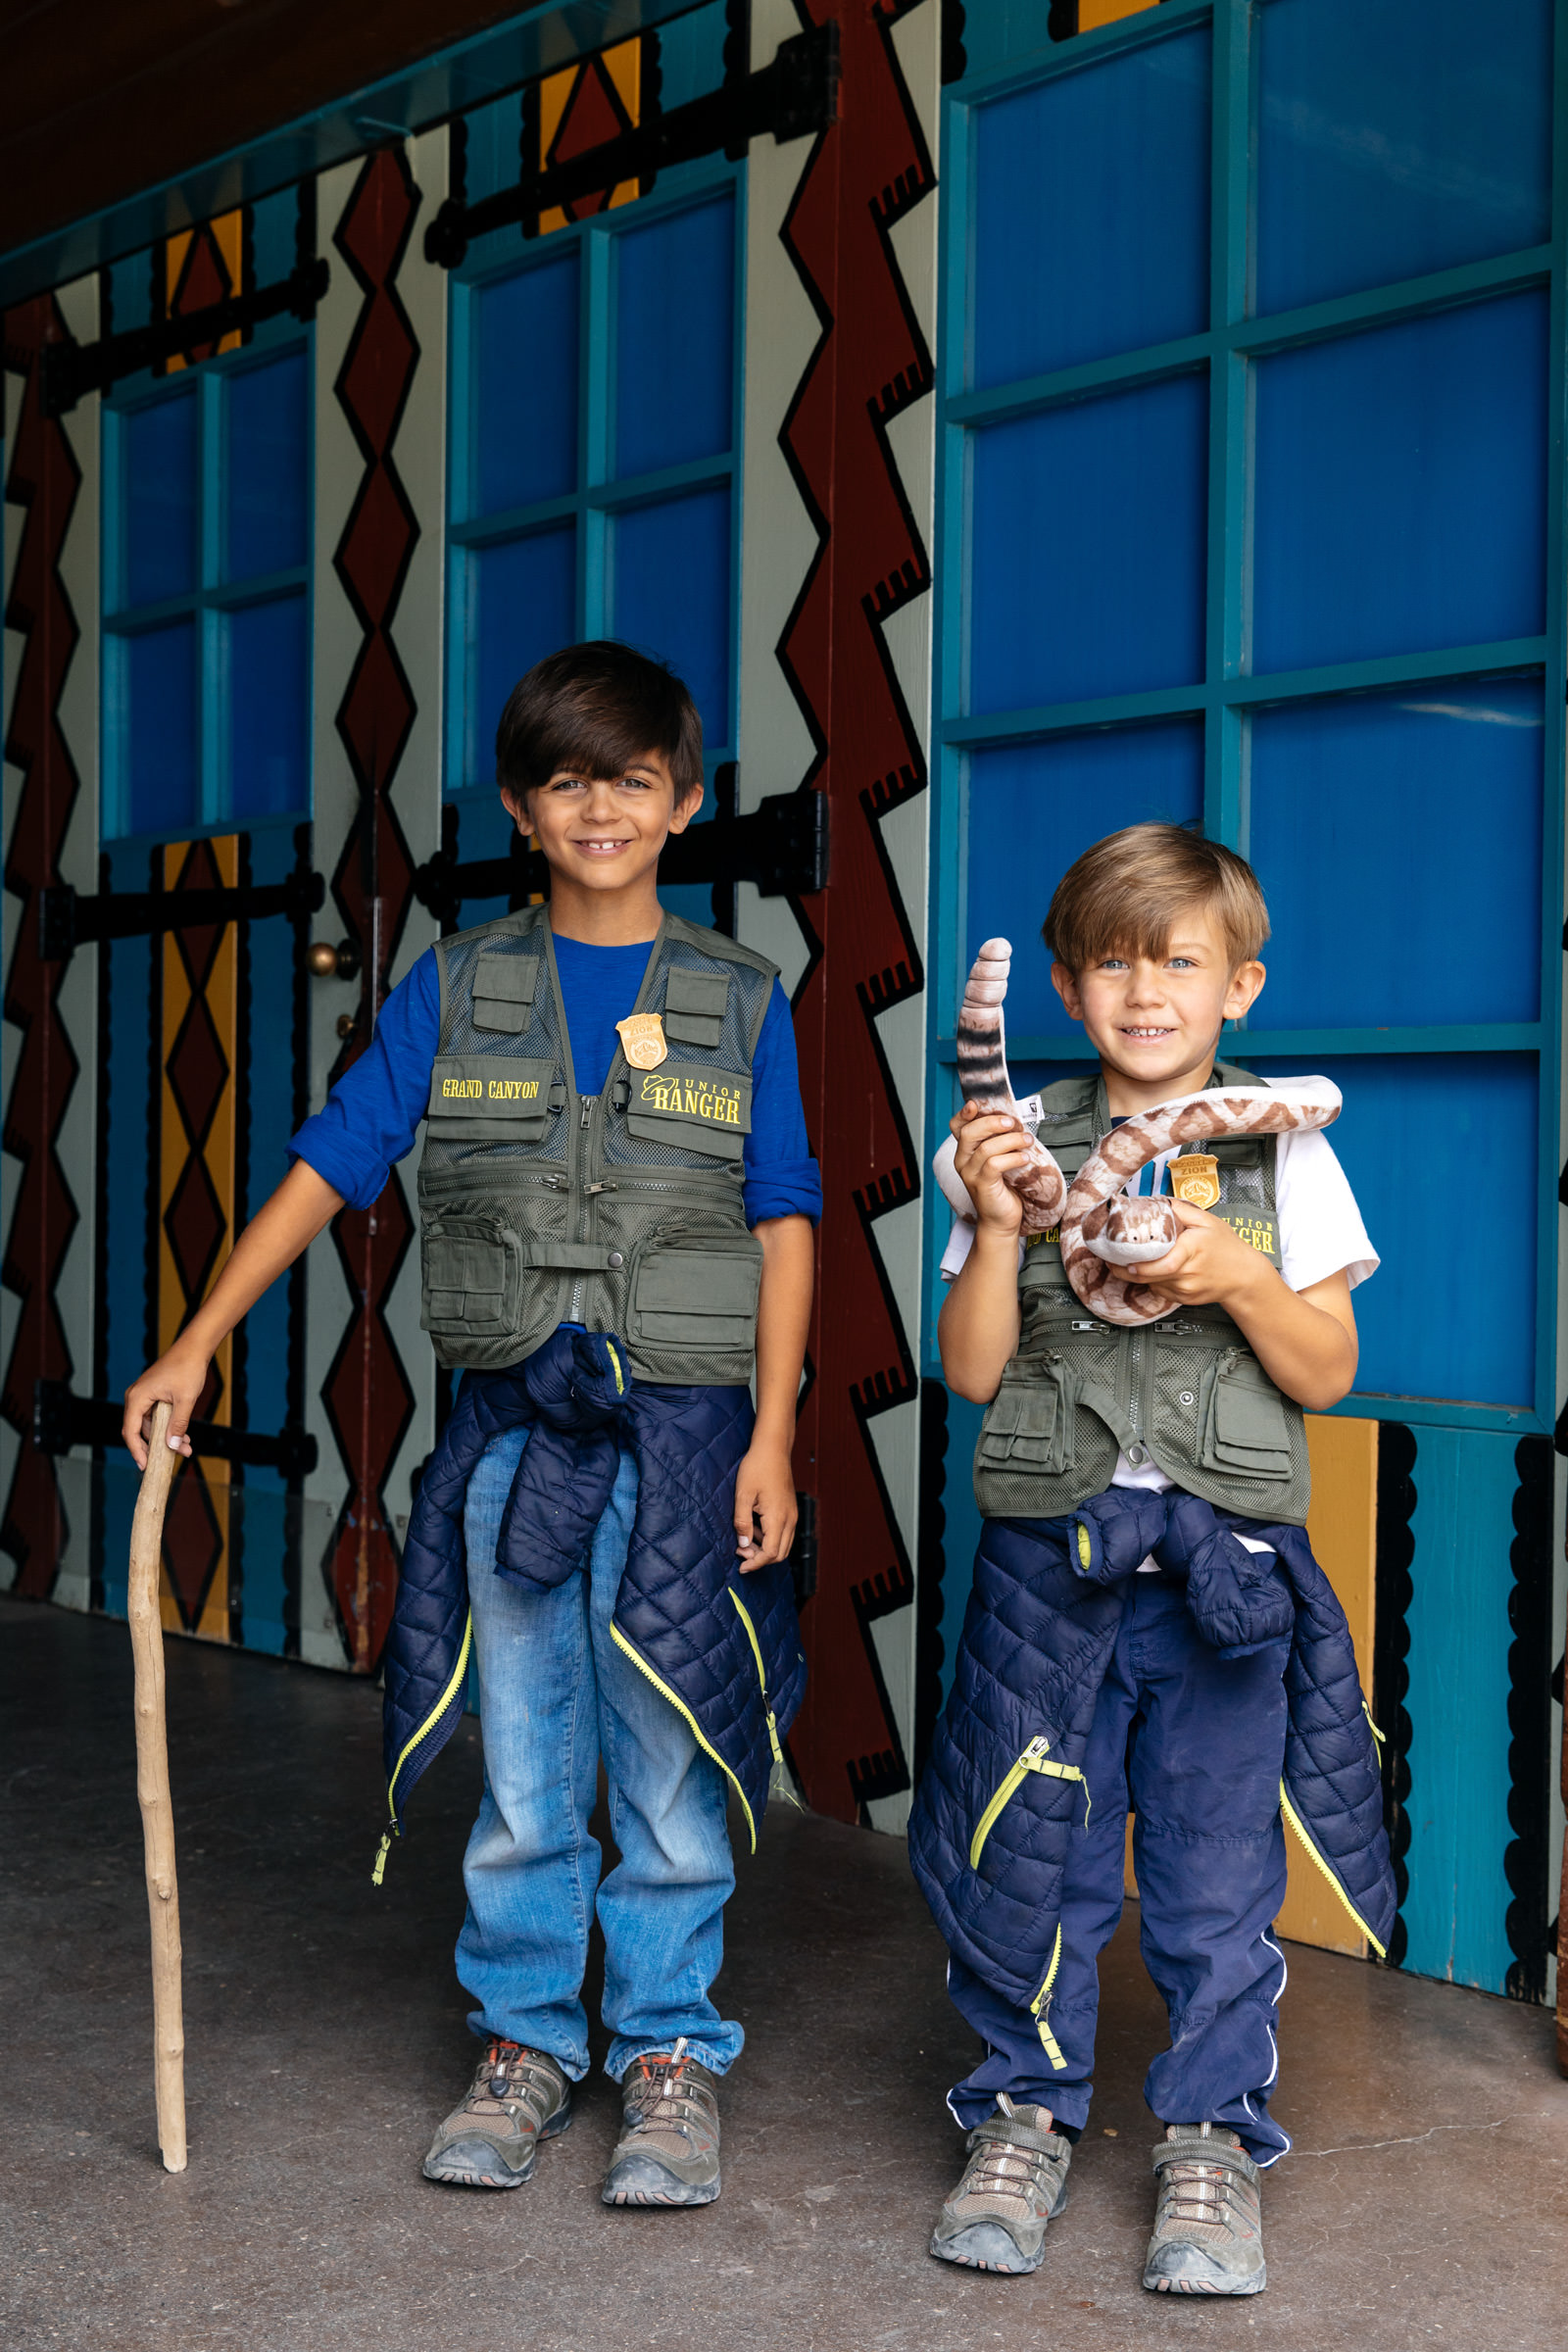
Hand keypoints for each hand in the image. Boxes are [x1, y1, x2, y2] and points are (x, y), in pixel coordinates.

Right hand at [122, 1340, 210, 1470]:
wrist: (194, 1348)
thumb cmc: (187, 1368)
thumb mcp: (185, 1400)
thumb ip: (178, 1425)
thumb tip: (173, 1446)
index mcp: (137, 1397)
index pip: (130, 1431)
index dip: (137, 1451)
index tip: (145, 1466)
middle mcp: (136, 1398)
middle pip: (139, 1431)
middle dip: (157, 1446)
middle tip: (172, 1459)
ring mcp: (145, 1397)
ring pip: (151, 1426)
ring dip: (167, 1438)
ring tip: (187, 1448)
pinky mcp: (154, 1396)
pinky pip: (157, 1418)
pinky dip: (169, 1427)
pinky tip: (184, 1437)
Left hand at [732, 1436, 797, 1571]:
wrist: (773, 1448)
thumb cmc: (757, 1467)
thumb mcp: (743, 1494)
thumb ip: (742, 1522)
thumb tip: (744, 1545)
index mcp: (778, 1517)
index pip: (771, 1553)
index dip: (756, 1564)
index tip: (741, 1567)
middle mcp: (790, 1519)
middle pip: (780, 1554)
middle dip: (760, 1559)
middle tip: (740, 1552)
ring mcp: (792, 1514)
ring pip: (783, 1545)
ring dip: (765, 1549)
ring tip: (744, 1539)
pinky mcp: (790, 1510)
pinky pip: (784, 1534)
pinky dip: (770, 1539)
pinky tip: (754, 1528)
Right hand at [950, 1102, 1030, 1237]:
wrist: (1001, 1220)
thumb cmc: (1004, 1187)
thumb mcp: (999, 1160)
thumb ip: (999, 1142)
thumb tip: (1014, 1121)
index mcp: (965, 1151)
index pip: (957, 1127)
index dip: (964, 1114)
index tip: (975, 1104)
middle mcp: (963, 1161)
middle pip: (969, 1133)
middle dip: (992, 1123)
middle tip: (1013, 1123)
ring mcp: (970, 1174)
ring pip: (986, 1148)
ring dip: (1010, 1140)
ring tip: (1027, 1140)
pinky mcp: (982, 1185)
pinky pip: (995, 1165)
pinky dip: (1012, 1158)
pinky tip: (1024, 1158)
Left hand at [1135, 1199, 1276, 1312]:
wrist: (1244, 1276)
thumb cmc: (1227, 1247)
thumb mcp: (1208, 1221)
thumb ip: (1181, 1210)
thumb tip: (1157, 1201)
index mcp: (1191, 1251)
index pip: (1163, 1264)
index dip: (1139, 1266)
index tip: (1123, 1261)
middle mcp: (1187, 1274)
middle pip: (1149, 1277)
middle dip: (1126, 1270)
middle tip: (1112, 1260)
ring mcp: (1185, 1290)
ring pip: (1152, 1283)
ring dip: (1140, 1274)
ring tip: (1134, 1260)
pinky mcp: (1184, 1299)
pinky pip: (1161, 1290)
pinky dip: (1154, 1280)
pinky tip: (1158, 1270)